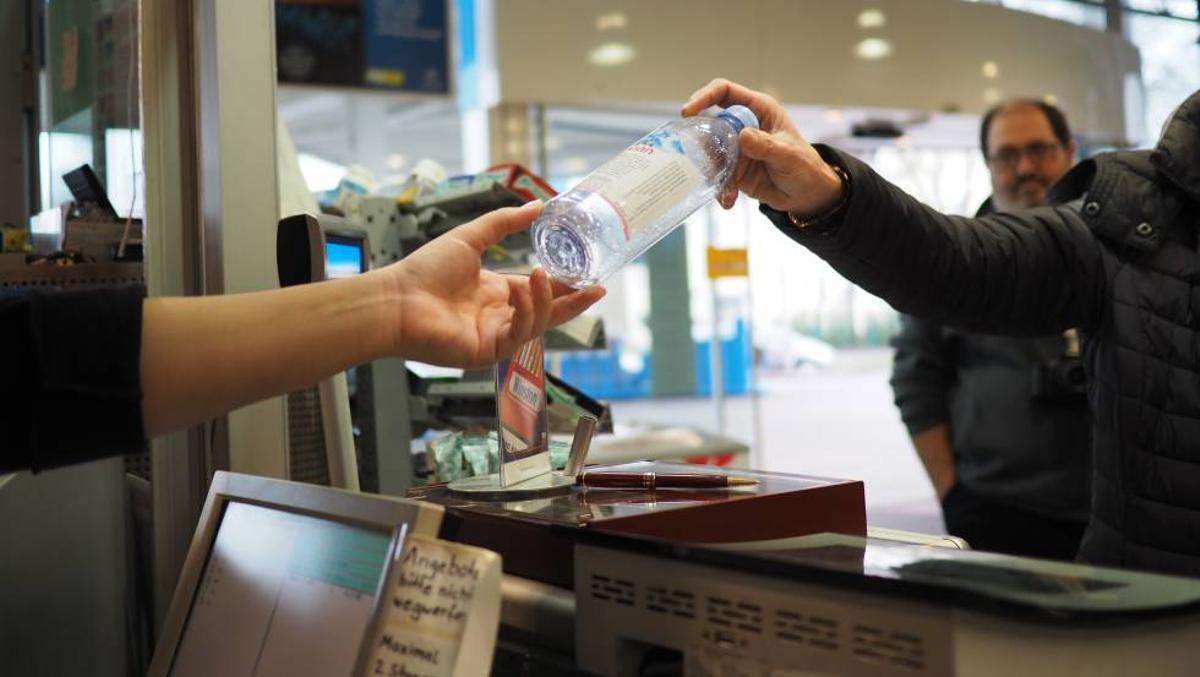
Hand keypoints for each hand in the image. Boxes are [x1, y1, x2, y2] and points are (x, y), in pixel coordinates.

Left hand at [383, 201, 604, 368]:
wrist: (397, 300)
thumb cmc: (424, 271)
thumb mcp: (471, 237)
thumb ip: (504, 222)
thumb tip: (537, 205)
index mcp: (496, 292)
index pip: (539, 292)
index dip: (564, 286)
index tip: (588, 277)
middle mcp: (499, 316)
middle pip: (547, 313)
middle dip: (574, 303)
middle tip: (598, 290)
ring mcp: (494, 336)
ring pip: (537, 323)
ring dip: (546, 299)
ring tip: (543, 275)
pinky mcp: (488, 351)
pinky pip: (519, 333)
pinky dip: (527, 312)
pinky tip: (522, 290)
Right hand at [682, 78, 843, 217]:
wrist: (806, 194)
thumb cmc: (804, 165)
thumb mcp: (787, 154)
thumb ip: (765, 145)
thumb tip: (742, 135)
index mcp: (757, 110)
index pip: (724, 92)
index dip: (704, 96)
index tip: (688, 111)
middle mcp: (742, 125)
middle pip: (710, 123)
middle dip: (702, 142)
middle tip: (703, 159)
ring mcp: (735, 148)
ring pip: (710, 152)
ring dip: (712, 171)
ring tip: (725, 189)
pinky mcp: (732, 169)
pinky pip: (717, 175)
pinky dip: (720, 188)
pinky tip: (729, 200)